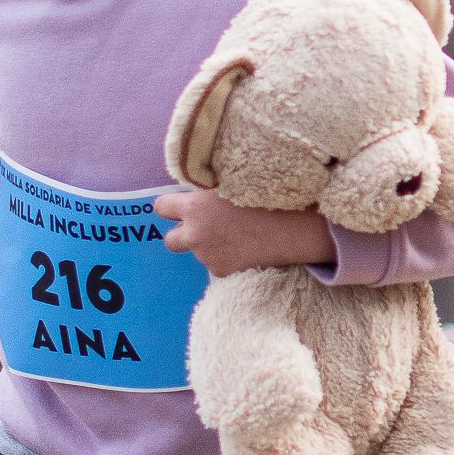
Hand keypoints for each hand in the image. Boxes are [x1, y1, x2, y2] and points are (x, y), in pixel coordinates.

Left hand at [153, 189, 335, 276]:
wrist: (292, 227)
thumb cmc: (265, 197)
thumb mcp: (230, 184)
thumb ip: (206, 191)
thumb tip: (192, 190)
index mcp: (195, 207)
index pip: (161, 208)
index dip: (170, 206)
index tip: (178, 206)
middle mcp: (196, 234)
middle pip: (170, 240)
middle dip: (181, 233)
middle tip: (200, 227)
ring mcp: (208, 256)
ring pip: (197, 252)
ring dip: (208, 245)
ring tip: (235, 234)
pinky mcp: (222, 271)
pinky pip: (216, 264)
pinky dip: (225, 258)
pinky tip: (244, 247)